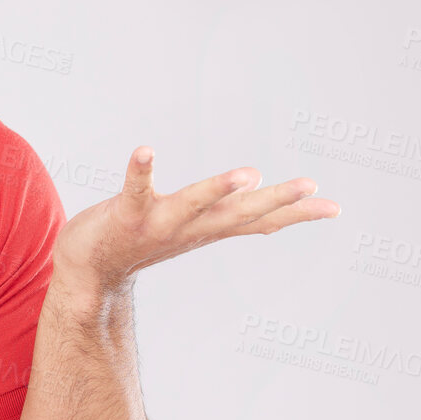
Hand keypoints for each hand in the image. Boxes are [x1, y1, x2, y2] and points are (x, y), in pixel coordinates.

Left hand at [52, 147, 340, 293]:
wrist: (87, 270)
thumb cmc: (142, 242)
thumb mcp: (195, 232)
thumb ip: (229, 219)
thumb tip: (265, 206)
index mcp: (207, 229)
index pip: (259, 221)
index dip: (296, 214)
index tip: (333, 207)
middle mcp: (189, 228)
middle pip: (237, 213)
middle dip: (274, 199)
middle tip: (310, 184)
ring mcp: (158, 222)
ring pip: (192, 204)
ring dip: (218, 189)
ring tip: (247, 173)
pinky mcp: (126, 214)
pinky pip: (134, 188)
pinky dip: (140, 169)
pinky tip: (145, 149)